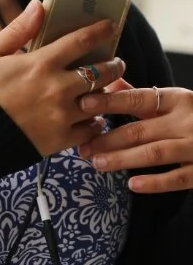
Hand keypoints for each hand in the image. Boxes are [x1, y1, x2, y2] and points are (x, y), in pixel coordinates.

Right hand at [0, 0, 125, 157]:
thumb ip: (18, 30)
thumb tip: (38, 5)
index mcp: (40, 63)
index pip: (81, 41)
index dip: (101, 31)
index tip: (111, 26)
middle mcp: (57, 88)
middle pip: (102, 71)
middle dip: (114, 64)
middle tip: (116, 62)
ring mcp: (62, 115)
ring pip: (101, 100)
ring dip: (106, 93)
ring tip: (103, 90)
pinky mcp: (62, 139)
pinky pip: (92, 128)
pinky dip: (95, 121)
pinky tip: (89, 116)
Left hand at [77, 81, 192, 191]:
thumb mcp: (177, 101)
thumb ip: (144, 95)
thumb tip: (110, 80)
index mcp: (179, 99)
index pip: (138, 97)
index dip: (109, 101)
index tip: (83, 103)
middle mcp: (188, 120)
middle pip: (141, 128)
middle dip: (108, 138)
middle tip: (82, 146)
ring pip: (154, 153)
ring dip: (123, 159)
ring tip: (97, 163)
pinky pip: (178, 178)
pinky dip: (155, 182)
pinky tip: (132, 184)